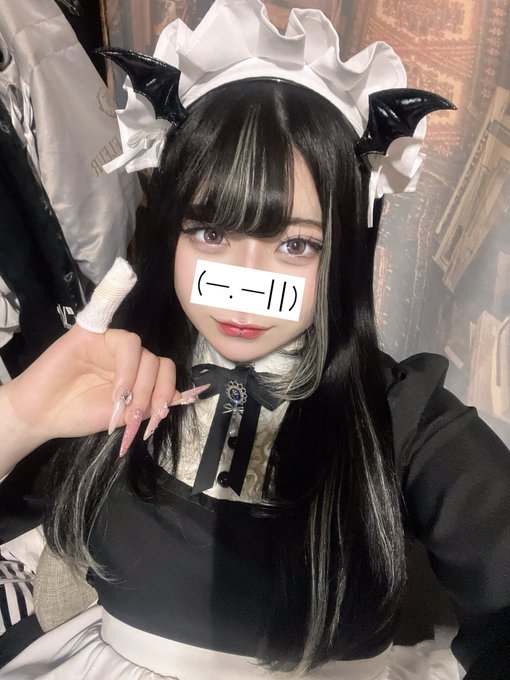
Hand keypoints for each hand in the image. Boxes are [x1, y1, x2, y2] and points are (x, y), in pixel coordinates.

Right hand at [0, 326, 177, 476]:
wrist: (42, 416)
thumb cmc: (79, 414)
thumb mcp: (125, 415)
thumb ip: (151, 404)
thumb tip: (182, 397)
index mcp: (137, 373)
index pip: (166, 371)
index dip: (167, 391)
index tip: (157, 415)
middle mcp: (127, 356)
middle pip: (157, 361)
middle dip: (150, 391)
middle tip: (133, 412)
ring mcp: (108, 343)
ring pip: (141, 350)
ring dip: (136, 379)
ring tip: (119, 400)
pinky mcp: (89, 333)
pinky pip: (115, 327)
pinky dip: (126, 360)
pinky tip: (118, 384)